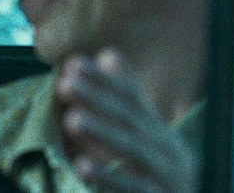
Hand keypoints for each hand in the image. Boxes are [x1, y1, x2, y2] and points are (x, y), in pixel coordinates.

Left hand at [55, 49, 198, 191]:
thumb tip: (108, 53)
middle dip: (97, 99)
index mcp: (159, 131)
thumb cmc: (159, 174)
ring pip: (134, 150)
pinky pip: (134, 187)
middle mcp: (167, 149)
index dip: (103, 79)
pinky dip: (108, 176)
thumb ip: (126, 98)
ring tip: (71, 120)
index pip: (132, 97)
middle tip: (65, 84)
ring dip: (102, 133)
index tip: (73, 63)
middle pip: (130, 118)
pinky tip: (83, 166)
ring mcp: (167, 176)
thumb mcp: (144, 134)